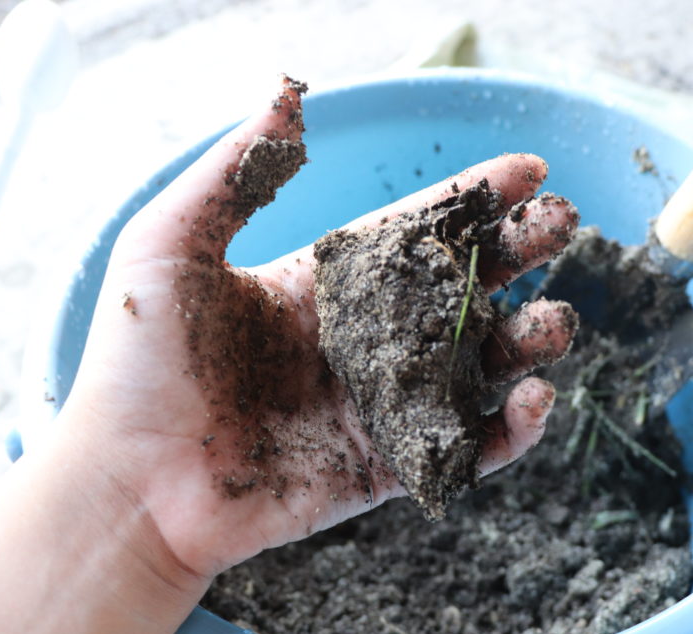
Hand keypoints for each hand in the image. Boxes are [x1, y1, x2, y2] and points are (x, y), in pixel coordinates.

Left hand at [57, 77, 579, 579]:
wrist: (129, 483)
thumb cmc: (138, 362)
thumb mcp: (172, 244)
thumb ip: (236, 171)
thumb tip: (288, 91)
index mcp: (325, 280)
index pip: (417, 229)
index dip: (473, 199)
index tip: (528, 171)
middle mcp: (363, 336)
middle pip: (462, 286)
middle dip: (518, 254)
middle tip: (563, 225)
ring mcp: (379, 402)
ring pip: (478, 365)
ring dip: (529, 339)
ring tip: (556, 322)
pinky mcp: (387, 466)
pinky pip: (466, 446)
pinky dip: (511, 429)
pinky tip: (533, 399)